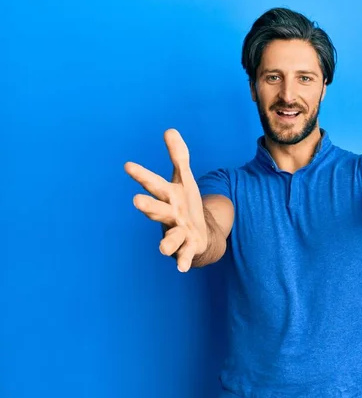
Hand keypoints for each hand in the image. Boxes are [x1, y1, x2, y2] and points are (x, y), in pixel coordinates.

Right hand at [124, 129, 207, 270]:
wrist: (197, 233)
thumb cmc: (186, 204)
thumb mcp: (185, 178)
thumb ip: (179, 156)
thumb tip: (170, 130)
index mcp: (168, 197)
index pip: (154, 183)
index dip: (142, 175)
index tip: (128, 165)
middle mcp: (169, 215)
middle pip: (157, 210)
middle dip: (148, 206)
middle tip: (136, 200)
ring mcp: (178, 232)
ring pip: (171, 236)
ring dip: (167, 241)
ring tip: (163, 247)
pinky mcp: (189, 246)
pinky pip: (185, 254)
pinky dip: (183, 260)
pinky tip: (182, 268)